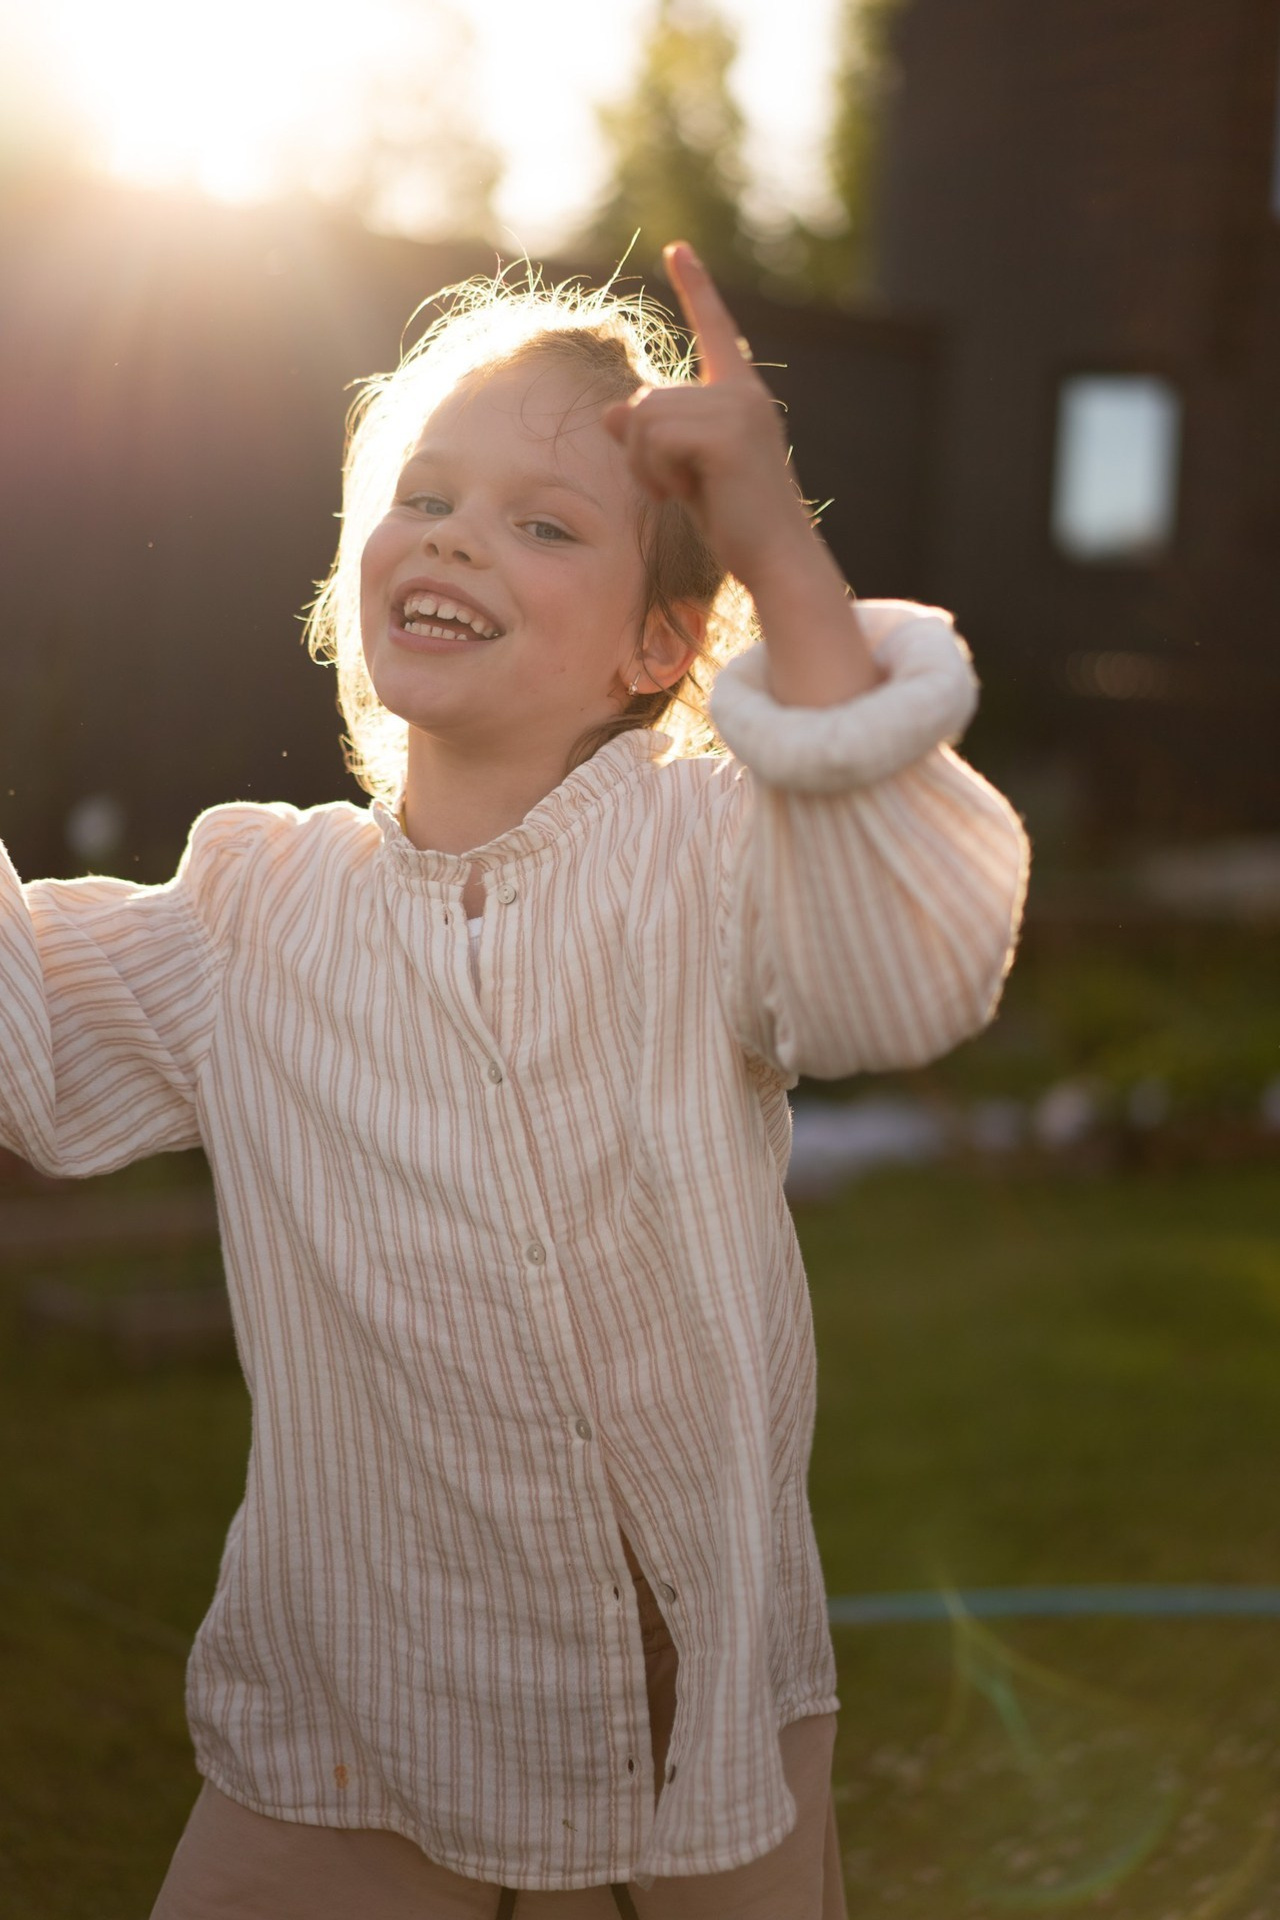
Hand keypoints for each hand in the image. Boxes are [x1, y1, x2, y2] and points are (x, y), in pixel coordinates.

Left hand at [601, 242, 814, 591]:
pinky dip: (654, 472)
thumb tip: (609, 414)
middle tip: (669, 488)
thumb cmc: (733, 520)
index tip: (677, 249)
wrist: (775, 558)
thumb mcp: (681, 472)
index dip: (696, 288)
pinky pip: (655, 438)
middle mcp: (743, 393)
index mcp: (739, 395)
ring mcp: (739, 409)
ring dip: (643, 464)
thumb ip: (650, 440)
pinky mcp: (729, 433)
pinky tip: (682, 495)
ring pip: (646, 417)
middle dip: (639, 449)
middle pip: (647, 398)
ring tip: (677, 491)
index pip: (715, 330)